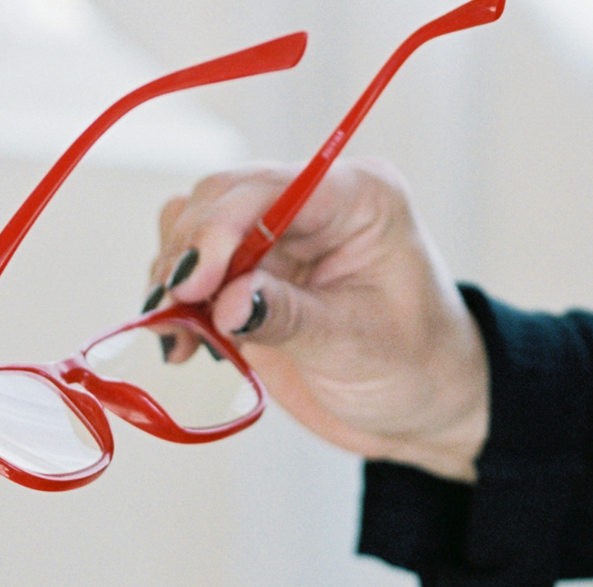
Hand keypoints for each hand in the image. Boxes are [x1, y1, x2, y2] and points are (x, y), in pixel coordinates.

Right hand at [146, 157, 488, 481]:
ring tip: (179, 336)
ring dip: (174, 279)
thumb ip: (290, 317)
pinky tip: (183, 342)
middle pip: (219, 198)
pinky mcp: (246, 270)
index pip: (271, 187)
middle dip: (189, 256)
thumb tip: (228, 303)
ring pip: (192, 225)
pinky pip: (190, 266)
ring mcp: (274, 234)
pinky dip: (174, 301)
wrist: (418, 405)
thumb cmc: (413, 367)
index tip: (194, 284)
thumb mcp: (357, 345)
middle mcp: (311, 203)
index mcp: (358, 197)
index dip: (221, 228)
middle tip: (175, 314)